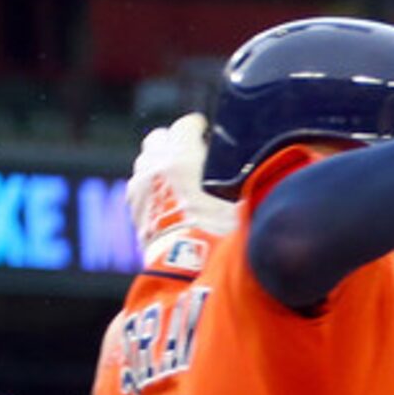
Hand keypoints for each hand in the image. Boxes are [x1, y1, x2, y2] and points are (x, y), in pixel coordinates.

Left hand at [127, 114, 234, 257]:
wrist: (190, 268)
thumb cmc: (220, 236)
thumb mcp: (242, 200)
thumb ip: (240, 176)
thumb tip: (260, 168)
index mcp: (182, 156)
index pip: (186, 125)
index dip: (198, 129)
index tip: (205, 134)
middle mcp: (156, 166)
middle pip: (158, 139)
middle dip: (172, 145)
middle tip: (190, 158)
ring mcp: (140, 187)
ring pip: (145, 162)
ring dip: (159, 167)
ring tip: (178, 183)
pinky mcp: (133, 208)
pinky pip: (140, 187)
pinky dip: (151, 189)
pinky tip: (167, 203)